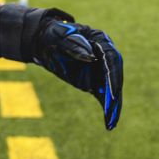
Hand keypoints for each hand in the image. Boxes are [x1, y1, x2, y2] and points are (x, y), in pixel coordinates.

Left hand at [0, 4, 122, 129]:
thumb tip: (91, 57)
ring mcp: (100, 69)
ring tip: (111, 124)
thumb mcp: (60, 36)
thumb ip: (74, 45)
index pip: (112, 59)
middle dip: (114, 95)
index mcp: (100, 40)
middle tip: (112, 112)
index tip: (113, 93)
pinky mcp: (94, 81)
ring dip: (112, 106)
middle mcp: (104, 56)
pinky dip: (106, 108)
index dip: (114, 76)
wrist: (44, 42)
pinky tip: (108, 123)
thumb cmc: (53, 35)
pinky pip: (102, 96)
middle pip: (114, 76)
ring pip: (111, 89)